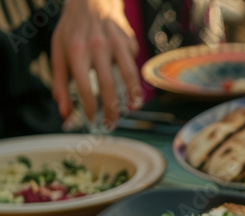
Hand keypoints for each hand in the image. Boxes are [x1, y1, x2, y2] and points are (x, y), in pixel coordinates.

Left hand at [50, 0, 141, 127]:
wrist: (92, 1)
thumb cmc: (73, 29)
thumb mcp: (58, 51)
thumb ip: (60, 82)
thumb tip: (64, 111)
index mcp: (75, 50)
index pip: (84, 86)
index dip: (90, 107)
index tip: (93, 120)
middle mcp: (96, 46)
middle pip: (108, 85)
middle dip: (112, 109)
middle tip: (112, 123)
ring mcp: (115, 42)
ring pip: (129, 75)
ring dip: (132, 96)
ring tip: (132, 109)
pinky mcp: (129, 40)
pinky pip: (133, 64)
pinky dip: (134, 79)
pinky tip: (132, 89)